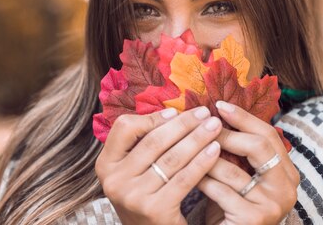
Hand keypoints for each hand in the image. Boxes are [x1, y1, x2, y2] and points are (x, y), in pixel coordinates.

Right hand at [95, 106, 222, 224]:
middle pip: (153, 141)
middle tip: (204, 112)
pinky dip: (202, 161)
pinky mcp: (155, 209)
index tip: (176, 112)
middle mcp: (114, 180)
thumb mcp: (134, 171)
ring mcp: (133, 196)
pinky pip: (184, 178)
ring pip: (172, 158)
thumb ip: (143, 144)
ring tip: (214, 127)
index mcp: (106, 164)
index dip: (152, 118)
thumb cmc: (147, 195)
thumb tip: (174, 112)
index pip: (125, 128)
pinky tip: (215, 150)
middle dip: (183, 124)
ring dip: (197, 138)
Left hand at [197, 101, 299, 224]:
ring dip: (206, 158)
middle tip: (204, 126)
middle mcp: (287, 188)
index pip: (269, 135)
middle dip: (228, 134)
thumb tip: (216, 113)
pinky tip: (188, 176)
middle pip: (259, 146)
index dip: (244, 118)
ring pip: (233, 169)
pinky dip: (202, 181)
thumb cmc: (230, 207)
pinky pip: (221, 190)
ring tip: (188, 149)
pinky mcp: (254, 219)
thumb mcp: (239, 175)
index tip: (219, 105)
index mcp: (287, 173)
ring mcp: (272, 205)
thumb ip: (237, 152)